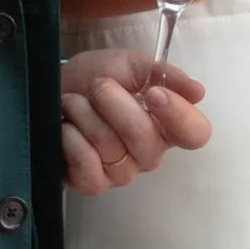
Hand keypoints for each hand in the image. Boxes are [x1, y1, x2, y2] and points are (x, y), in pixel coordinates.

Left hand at [60, 45, 210, 192]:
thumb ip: (163, 74)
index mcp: (167, 126)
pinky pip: (86, 164)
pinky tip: (66, 128)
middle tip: (97, 85)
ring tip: (73, 102)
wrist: (52, 89)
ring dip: (83, 113)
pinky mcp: (92, 183)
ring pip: (109, 146)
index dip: (179, 114)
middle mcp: (149, 154)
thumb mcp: (130, 65)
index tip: (153, 93)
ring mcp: (121, 173)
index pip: (196, 134)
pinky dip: (71, 138)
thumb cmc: (95, 79)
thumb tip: (197, 92)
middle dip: (112, 101)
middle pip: (144, 136)